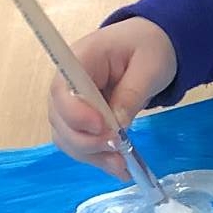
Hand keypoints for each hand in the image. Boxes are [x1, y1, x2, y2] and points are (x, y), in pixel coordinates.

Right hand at [46, 19, 176, 175]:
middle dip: (86, 141)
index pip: (62, 90)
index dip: (74, 114)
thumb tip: (117, 125)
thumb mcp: (149, 66)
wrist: (152, 44)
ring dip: (91, 155)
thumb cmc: (150, 47)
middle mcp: (68, 82)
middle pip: (60, 119)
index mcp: (81, 59)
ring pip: (67, 137)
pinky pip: (81, 143)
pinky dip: (97, 158)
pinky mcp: (83, 119)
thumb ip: (131, 93)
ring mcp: (73, 102)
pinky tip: (118, 168)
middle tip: (118, 149)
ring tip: (121, 166)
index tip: (102, 128)